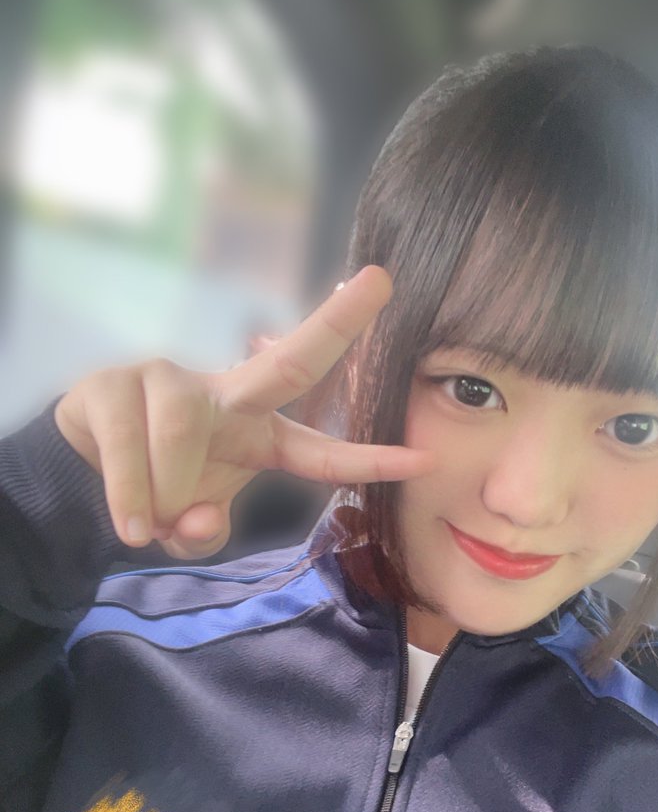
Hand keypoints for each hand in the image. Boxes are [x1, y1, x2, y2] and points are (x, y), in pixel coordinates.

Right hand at [54, 266, 431, 559]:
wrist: (80, 472)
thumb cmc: (157, 492)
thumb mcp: (189, 524)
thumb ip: (202, 531)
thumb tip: (195, 518)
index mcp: (260, 435)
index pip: (321, 451)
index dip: (368, 460)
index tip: (424, 458)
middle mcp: (228, 397)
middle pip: (290, 363)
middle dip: (337, 324)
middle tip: (382, 280)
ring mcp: (173, 379)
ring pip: (186, 431)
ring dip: (167, 491)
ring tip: (147, 524)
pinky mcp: (117, 381)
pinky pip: (132, 442)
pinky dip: (131, 494)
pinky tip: (131, 523)